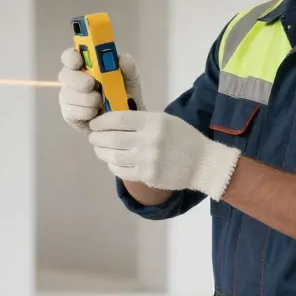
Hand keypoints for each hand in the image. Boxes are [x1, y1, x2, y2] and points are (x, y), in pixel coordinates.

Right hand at [58, 46, 144, 132]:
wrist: (126, 122)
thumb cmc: (125, 96)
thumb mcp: (131, 81)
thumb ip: (129, 67)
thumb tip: (122, 58)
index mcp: (86, 65)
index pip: (70, 56)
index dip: (71, 57)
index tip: (79, 62)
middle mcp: (74, 79)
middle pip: (65, 74)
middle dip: (78, 80)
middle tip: (92, 85)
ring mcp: (69, 96)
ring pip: (68, 94)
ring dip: (86, 99)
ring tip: (100, 103)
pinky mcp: (69, 114)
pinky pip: (71, 111)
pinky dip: (85, 112)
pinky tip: (95, 113)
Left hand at [87, 110, 240, 198]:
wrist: (203, 163)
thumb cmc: (183, 138)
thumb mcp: (166, 121)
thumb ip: (142, 120)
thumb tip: (113, 121)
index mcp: (154, 122)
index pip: (119, 119)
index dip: (101, 121)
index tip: (94, 124)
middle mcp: (149, 140)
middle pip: (111, 139)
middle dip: (97, 138)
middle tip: (93, 137)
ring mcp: (147, 160)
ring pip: (113, 156)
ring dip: (101, 152)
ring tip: (99, 149)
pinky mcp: (147, 176)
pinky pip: (121, 171)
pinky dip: (112, 165)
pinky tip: (112, 161)